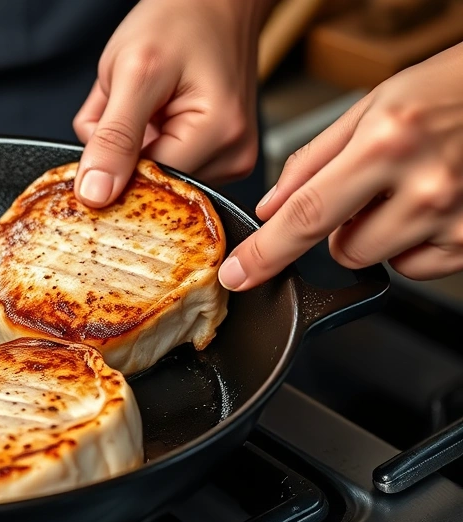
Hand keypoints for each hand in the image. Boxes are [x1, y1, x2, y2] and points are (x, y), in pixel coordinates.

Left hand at [72, 0, 271, 206]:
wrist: (211, 1)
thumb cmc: (179, 21)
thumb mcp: (133, 73)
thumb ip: (113, 139)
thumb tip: (96, 195)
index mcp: (219, 137)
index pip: (148, 187)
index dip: (112, 167)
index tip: (100, 130)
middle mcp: (232, 156)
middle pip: (149, 182)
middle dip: (120, 147)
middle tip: (125, 99)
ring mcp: (227, 156)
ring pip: (149, 171)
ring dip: (128, 139)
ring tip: (143, 98)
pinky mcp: (216, 152)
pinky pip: (159, 159)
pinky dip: (141, 136)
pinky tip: (151, 107)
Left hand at [221, 43, 462, 290]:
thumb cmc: (447, 90)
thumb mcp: (371, 106)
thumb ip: (314, 160)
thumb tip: (270, 207)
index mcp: (387, 144)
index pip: (307, 214)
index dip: (266, 252)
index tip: (238, 274)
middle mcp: (425, 186)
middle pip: (342, 249)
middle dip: (338, 227)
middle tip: (367, 187)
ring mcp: (454, 218)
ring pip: (377, 260)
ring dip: (375, 236)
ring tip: (402, 190)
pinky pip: (417, 267)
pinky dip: (411, 245)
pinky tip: (426, 207)